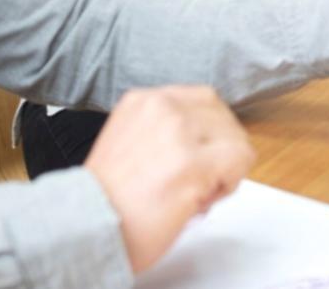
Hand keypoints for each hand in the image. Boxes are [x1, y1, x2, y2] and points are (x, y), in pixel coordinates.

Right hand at [84, 86, 254, 272]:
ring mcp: (180, 132)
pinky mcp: (194, 163)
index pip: (203, 101)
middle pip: (223, 117)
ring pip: (236, 139)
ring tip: (195, 192)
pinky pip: (240, 161)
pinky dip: (229, 184)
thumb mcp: (130, 140)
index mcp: (144, 100)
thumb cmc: (107, 200)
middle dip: (219, 152)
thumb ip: (164, 131)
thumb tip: (206, 141)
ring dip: (225, 170)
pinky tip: (200, 200)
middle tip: (196, 181)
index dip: (208, 135)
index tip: (196, 159)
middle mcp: (163, 107)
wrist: (87, 228)